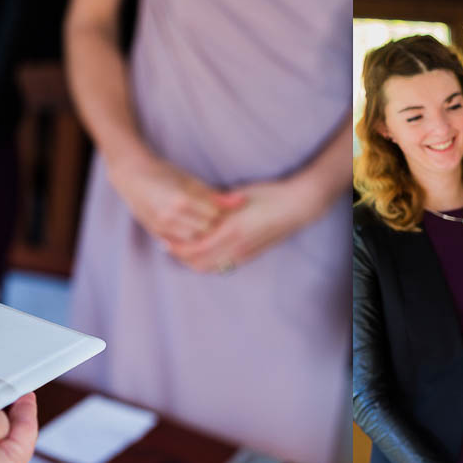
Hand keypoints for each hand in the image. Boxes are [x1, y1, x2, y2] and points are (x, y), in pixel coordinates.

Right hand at [113, 154, 238, 246]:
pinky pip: (181, 246)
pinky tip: (195, 234)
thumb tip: (241, 201)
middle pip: (206, 229)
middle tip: (222, 222)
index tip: (228, 210)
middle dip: (215, 226)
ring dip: (203, 236)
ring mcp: (163, 227)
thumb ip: (215, 194)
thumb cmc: (164, 173)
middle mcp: (171, 216)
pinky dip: (190, 242)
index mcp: (182, 199)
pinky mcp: (157, 234)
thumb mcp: (190, 180)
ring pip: (195, 241)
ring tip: (208, 227)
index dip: (223, 213)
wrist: (132, 176)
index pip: (214, 214)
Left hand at [168, 178, 322, 273]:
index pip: (195, 247)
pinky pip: (222, 266)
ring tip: (181, 250)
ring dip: (194, 262)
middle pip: (199, 262)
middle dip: (181, 256)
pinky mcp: (249, 257)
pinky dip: (208, 262)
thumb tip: (198, 209)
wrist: (298, 207)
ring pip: (210, 267)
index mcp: (232, 230)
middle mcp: (236, 247)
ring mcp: (244, 254)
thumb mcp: (240, 196)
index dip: (178, 245)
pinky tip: (201, 254)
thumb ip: (218, 206)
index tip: (164, 236)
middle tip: (167, 245)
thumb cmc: (270, 195)